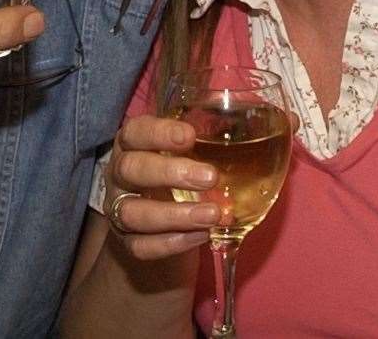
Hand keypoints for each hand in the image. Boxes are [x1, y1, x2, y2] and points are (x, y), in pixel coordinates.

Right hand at [102, 114, 220, 259]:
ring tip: (213, 214)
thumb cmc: (179, 176)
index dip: (159, 132)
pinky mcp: (127, 243)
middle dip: (169, 172)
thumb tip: (258, 131)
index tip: (191, 136)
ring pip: (132, 212)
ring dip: (175, 214)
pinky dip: (172, 242)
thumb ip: (210, 142)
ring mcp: (118, 211)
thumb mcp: (188, 154)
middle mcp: (120, 176)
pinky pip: (141, 246)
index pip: (135, 131)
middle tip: (211, 177)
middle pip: (130, 169)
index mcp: (132, 145)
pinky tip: (202, 236)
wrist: (160, 228)